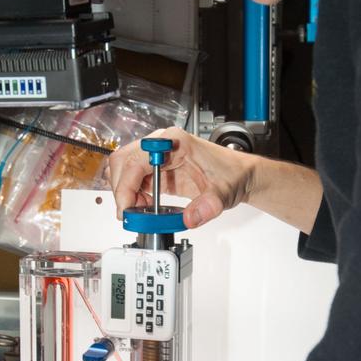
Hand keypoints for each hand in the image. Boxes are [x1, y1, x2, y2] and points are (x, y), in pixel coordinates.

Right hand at [108, 127, 254, 229]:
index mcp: (175, 141)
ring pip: (124, 168)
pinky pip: (134, 178)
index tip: (127, 207)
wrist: (239, 175)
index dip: (126, 185)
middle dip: (121, 189)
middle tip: (131, 212)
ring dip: (125, 191)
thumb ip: (208, 206)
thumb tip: (189, 219)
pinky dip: (132, 194)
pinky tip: (145, 206)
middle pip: (123, 161)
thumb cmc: (232, 174)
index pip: (136, 160)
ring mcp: (158, 154)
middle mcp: (162, 143)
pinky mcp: (157, 167)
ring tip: (140, 210)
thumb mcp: (224, 193)